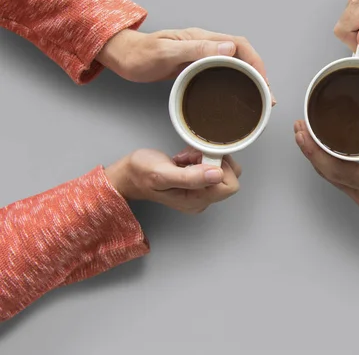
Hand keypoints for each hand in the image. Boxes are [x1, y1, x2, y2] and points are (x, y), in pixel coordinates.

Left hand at [97, 27, 271, 88]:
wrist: (123, 56)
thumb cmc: (139, 54)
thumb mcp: (166, 52)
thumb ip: (196, 49)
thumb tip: (229, 48)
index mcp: (202, 38)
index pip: (240, 45)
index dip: (256, 62)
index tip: (263, 81)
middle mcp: (205, 44)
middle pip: (242, 55)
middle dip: (259, 73)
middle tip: (266, 96)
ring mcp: (201, 55)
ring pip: (235, 63)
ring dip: (249, 78)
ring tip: (258, 98)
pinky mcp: (195, 65)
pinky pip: (222, 71)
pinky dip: (235, 81)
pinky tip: (236, 93)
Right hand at [105, 147, 241, 213]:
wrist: (128, 175)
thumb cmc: (141, 174)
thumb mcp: (162, 174)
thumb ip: (191, 177)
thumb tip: (217, 174)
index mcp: (197, 200)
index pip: (230, 184)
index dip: (219, 167)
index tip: (200, 159)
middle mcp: (202, 199)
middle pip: (229, 176)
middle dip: (212, 160)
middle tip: (190, 157)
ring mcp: (200, 191)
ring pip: (221, 168)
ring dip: (205, 157)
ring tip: (185, 158)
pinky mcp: (198, 182)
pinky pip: (211, 166)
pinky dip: (200, 157)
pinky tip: (185, 159)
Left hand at [293, 111, 358, 279]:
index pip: (336, 169)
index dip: (314, 150)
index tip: (302, 133)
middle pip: (328, 175)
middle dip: (310, 151)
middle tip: (299, 129)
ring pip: (335, 182)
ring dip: (320, 160)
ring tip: (309, 140)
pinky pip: (345, 186)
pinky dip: (333, 169)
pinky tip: (332, 157)